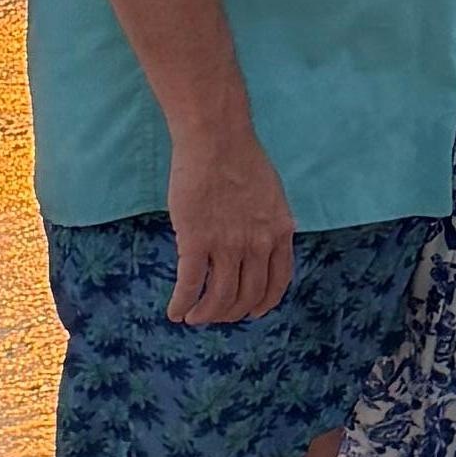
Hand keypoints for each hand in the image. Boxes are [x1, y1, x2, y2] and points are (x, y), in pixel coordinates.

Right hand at [163, 115, 295, 327]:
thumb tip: (264, 242)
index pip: (277, 282)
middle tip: (216, 315)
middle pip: (247, 296)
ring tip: (194, 318)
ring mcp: (228, 244)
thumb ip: (270, 223)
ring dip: (206, 314)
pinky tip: (175, 312)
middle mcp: (258, 244)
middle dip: (231, 313)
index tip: (251, 312)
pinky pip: (190, 285)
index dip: (263, 303)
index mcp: (280, 232)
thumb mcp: (272, 194)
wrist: (216, 138)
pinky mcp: (197, 240)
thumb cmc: (241, 157)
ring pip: (219, 297)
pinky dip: (182, 304)